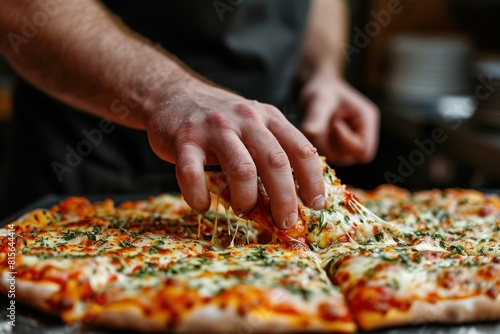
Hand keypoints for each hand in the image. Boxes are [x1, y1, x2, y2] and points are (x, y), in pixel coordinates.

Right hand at [145, 78, 325, 228]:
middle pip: (276, 163)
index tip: (315, 205)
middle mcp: (245, 120)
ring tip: (242, 211)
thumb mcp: (254, 123)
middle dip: (285, 200)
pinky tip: (202, 205)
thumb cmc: (220, 120)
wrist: (173, 94)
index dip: (313, 181)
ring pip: (242, 170)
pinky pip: (193, 176)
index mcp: (268, 117)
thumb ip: (274, 149)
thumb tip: (296, 196)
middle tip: (285, 223)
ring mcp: (214, 129)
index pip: (302, 149)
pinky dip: (199, 197)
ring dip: (246, 200)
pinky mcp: (184, 140)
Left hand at [300, 75, 379, 165]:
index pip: (363, 150)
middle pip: (353, 156)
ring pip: (341, 158)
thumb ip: (316, 117)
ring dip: (326, 147)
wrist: (317, 88)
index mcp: (366, 119)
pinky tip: (319, 132)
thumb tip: (310, 132)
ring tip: (320, 127)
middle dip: (334, 146)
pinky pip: (333, 155)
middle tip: (323, 127)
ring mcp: (353, 141)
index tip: (333, 124)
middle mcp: (363, 133)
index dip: (346, 142)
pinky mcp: (342, 145)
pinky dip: (322, 147)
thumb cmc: (321, 90)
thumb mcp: (319, 100)